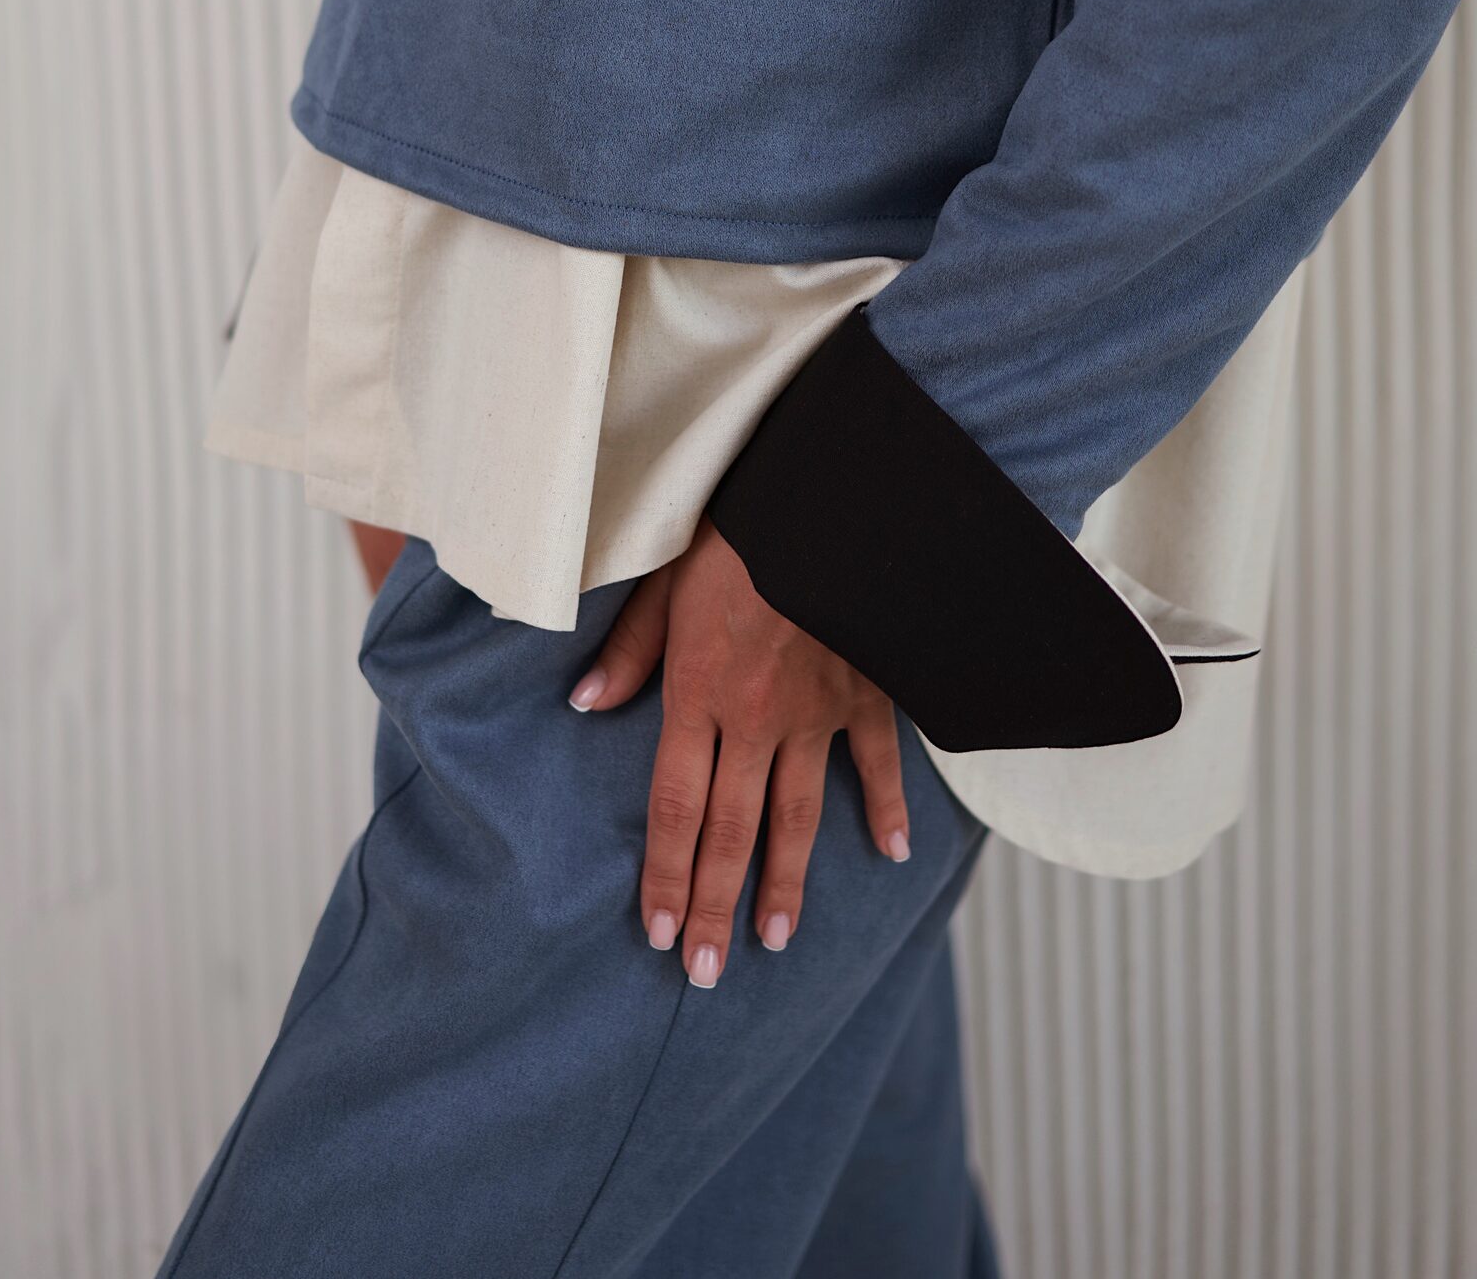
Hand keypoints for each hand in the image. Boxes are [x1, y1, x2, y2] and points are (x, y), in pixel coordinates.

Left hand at [567, 516, 909, 986]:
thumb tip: (583, 705)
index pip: (675, 807)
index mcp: (698, 693)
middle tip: (707, 972)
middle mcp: (755, 719)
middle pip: (731, 831)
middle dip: (716, 906)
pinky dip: (886, 808)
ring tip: (775, 939)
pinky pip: (878, 763)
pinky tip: (893, 854)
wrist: (826, 504)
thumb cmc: (736, 535)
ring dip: (787, 883)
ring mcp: (816, 712)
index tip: (659, 934)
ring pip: (797, 815)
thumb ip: (628, 651)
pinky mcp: (865, 693)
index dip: (666, 876)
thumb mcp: (663, 582)